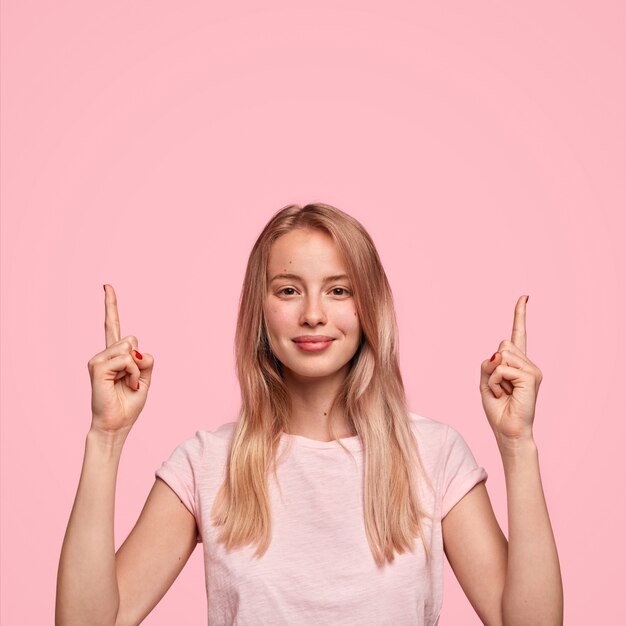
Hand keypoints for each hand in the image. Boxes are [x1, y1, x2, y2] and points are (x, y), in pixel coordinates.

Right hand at [87, 284, 153, 436]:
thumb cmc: (128, 404)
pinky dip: (132, 374)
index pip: (112, 325)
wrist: (116, 424)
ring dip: (137, 371)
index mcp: (115, 355)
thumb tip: (135, 349)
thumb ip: (146, 361)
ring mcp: (98, 359)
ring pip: (130, 349)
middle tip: (132, 381)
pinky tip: (123, 385)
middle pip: (133, 339)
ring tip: (127, 385)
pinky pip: (126, 359)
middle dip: (141, 362)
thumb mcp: (145, 379)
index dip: (110, 305)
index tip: (107, 286)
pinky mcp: (97, 366)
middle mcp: (104, 354)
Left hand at [479, 295, 542, 447]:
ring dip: (492, 376)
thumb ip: (487, 364)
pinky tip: (505, 394)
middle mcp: (527, 363)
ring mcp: (532, 369)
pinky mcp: (531, 376)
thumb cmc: (498, 408)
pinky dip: (495, 382)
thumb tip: (498, 353)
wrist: (508, 431)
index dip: (520, 315)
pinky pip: (501, 368)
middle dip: (491, 366)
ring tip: (502, 391)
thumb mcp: (484, 382)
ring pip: (500, 356)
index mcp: (517, 363)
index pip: (518, 334)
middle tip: (498, 387)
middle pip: (501, 345)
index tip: (524, 297)